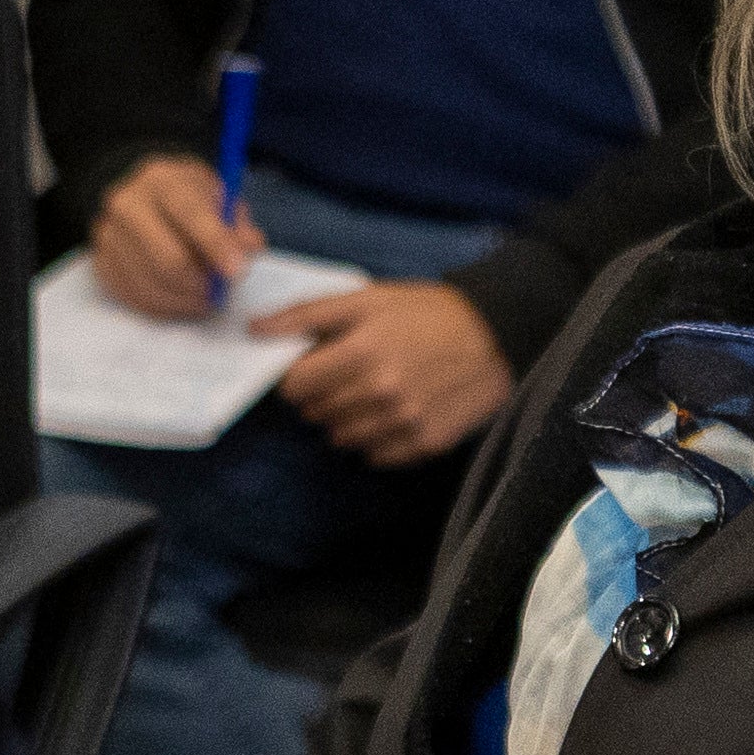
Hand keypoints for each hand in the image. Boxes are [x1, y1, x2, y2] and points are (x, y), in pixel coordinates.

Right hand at [90, 153, 263, 319]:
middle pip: (169, 260)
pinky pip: (137, 299)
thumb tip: (249, 248)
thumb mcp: (219, 196)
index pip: (190, 213)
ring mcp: (108, 235)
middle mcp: (127, 204)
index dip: (216, 244)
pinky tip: (182, 299)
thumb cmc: (188, 198)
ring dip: (187, 300)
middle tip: (220, 292)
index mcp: (162, 180)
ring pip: (153, 286)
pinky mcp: (101, 264)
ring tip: (205, 297)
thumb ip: (237, 223)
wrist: (141, 197)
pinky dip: (167, 307)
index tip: (237, 272)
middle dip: (202, 284)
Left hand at [262, 278, 510, 466]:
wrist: (498, 335)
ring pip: (341, 438)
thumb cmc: (428, 313)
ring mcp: (404, 422)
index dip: (297, 377)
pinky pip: (375, 456)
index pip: (295, 387)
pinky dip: (376, 438)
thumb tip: (255, 330)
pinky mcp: (425, 443)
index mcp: (361, 352)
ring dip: (346, 418)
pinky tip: (393, 411)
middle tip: (347, 375)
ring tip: (371, 392)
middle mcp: (380, 393)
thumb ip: (307, 315)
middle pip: (316, 414)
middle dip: (321, 395)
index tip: (312, 368)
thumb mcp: (367, 299)